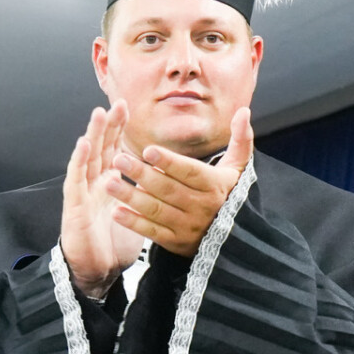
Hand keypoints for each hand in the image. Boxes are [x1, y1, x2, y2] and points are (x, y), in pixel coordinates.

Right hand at [60, 103, 145, 298]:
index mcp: (110, 184)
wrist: (97, 271)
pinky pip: (76, 179)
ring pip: (87, 157)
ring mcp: (83, 192)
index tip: (128, 109)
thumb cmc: (116, 245)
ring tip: (99, 114)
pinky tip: (82, 144)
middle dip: (109, 125)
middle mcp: (95, 183)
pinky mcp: (75, 205)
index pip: (114, 150)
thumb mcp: (137, 214)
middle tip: (118, 103)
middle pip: (101, 147)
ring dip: (92, 135)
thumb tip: (166, 180)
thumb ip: (145, 193)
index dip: (119, 129)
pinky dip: (78, 160)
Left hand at [100, 107, 252, 258]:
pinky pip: (153, 233)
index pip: (190, 172)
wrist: (235, 239)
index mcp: (213, 185)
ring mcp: (187, 226)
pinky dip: (135, 224)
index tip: (148, 150)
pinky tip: (116, 212)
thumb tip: (244, 110)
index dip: (169, 162)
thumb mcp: (239, 168)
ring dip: (131, 197)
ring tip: (109, 184)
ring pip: (157, 210)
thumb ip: (241, 139)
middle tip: (118, 160)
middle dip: (142, 175)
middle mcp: (200, 207)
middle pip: (168, 189)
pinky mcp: (176, 242)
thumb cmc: (232, 195)